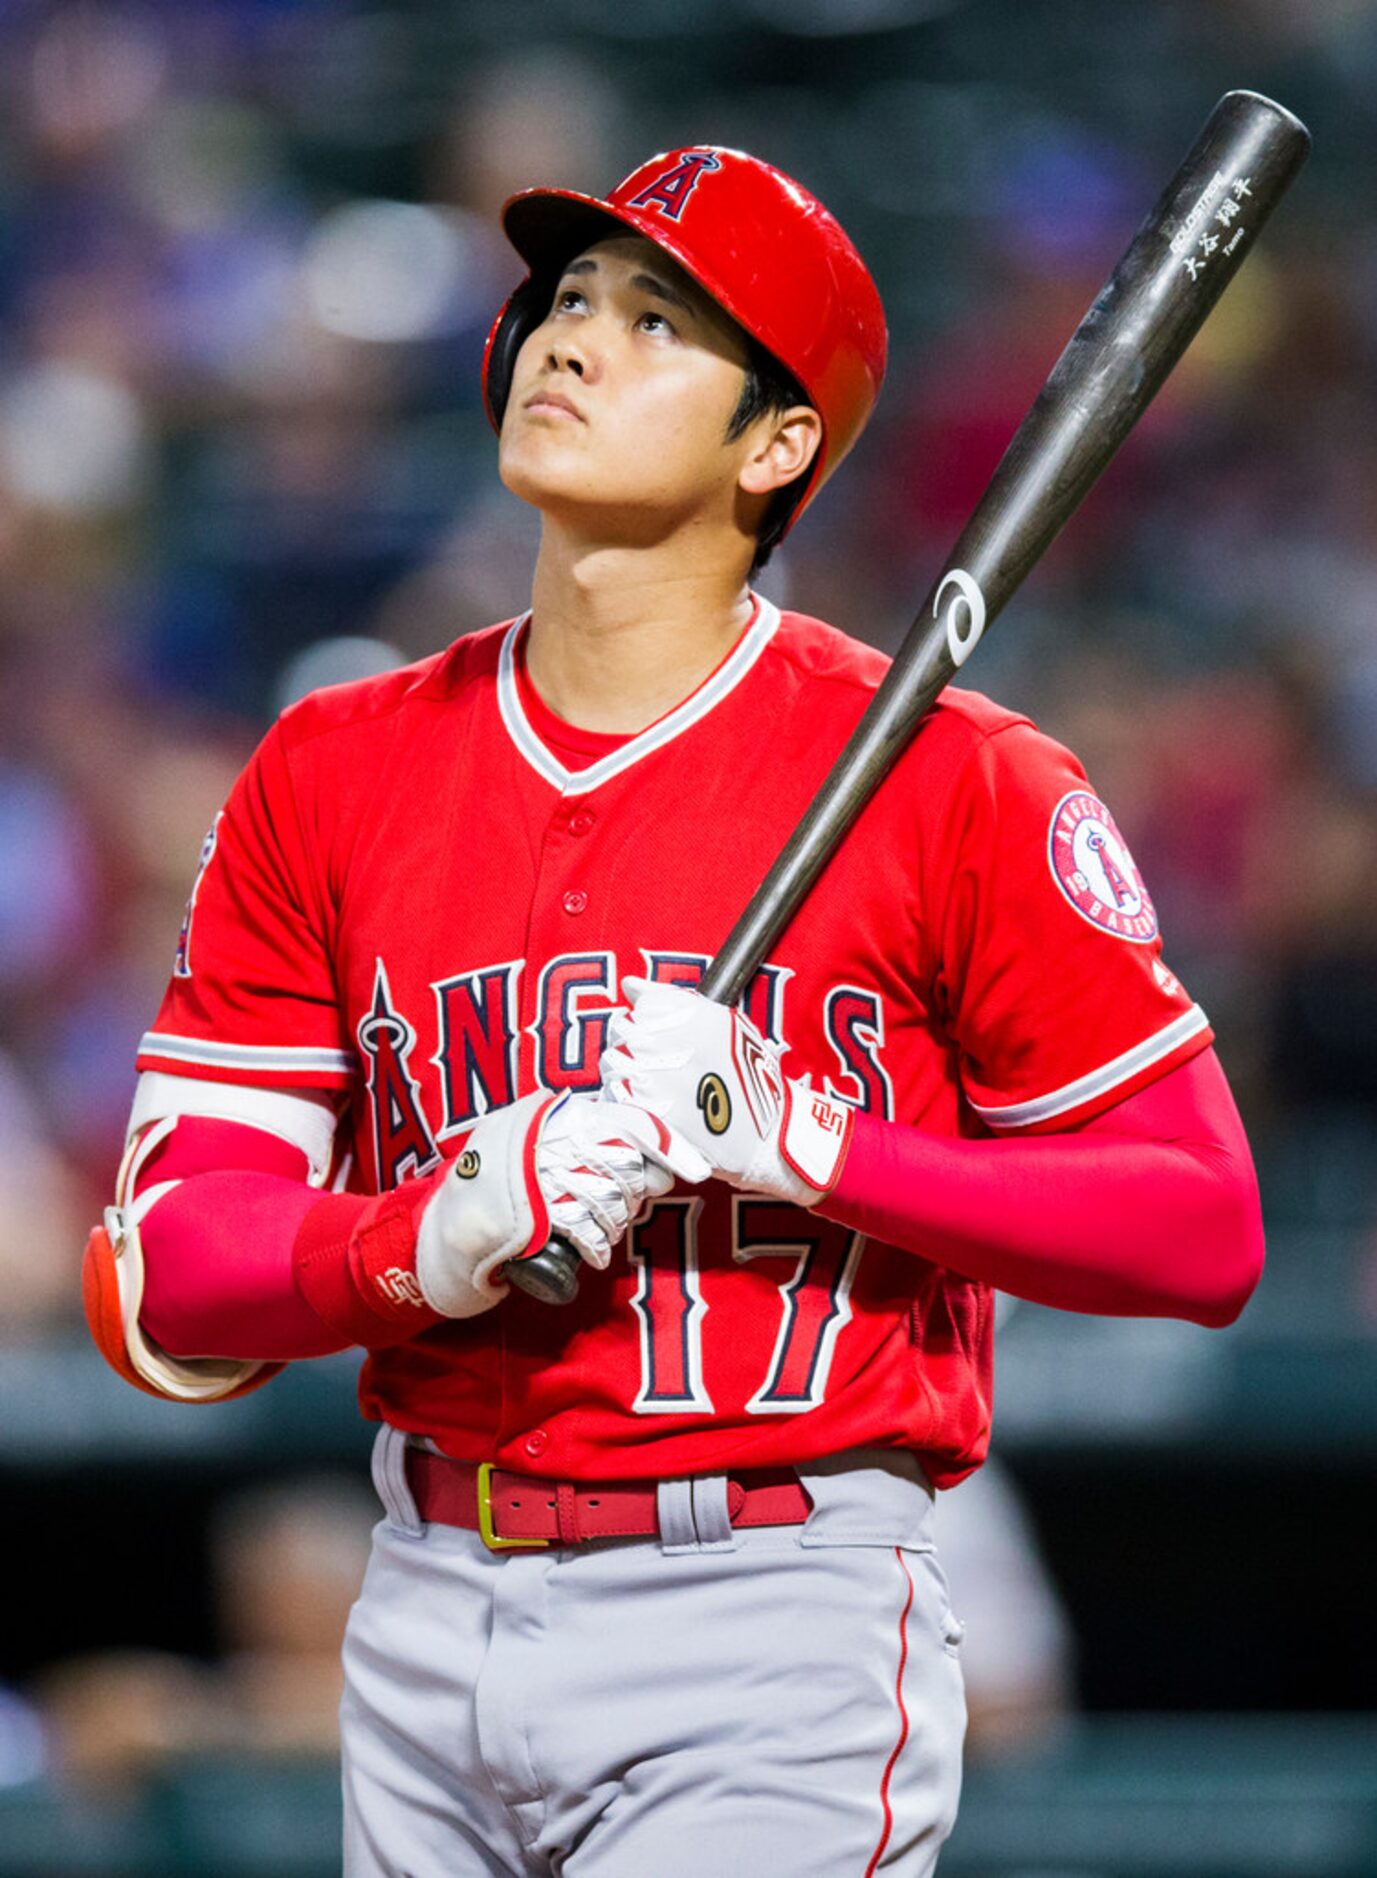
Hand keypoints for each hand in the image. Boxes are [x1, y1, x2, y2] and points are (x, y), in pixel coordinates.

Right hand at [415, 1090, 701, 1316]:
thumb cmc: (501, 1176)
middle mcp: (552, 1141)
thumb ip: (585, 1132)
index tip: (696, 1166)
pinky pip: (588, 1231)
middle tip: (628, 1198)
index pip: (629, 1121)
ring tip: (599, 1223)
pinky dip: (597, 1244)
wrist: (451, 1217)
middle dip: (636, 1189)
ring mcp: (542, 1179)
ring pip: (611, 1201)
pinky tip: (593, 1249)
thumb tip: (648, 1149)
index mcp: (558, 1116)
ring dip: (613, 1220)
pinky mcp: (536, 1216)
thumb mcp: (539, 1138)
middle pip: (626, 1167)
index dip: (668, 1145)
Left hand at [600, 978, 854, 1205]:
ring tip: (659, 1086)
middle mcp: (669, 1041)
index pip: (642, 1006)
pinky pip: (617, 1096)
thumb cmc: (747, 1076)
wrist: (766, 1133)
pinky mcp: (647, 1112)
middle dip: (636, 1045)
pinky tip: (652, 1105)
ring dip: (628, 1072)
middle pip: (623, 1032)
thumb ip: (669, 999)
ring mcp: (655, 1078)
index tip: (668, 1038)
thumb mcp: (722, 1023)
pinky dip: (627, 1100)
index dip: (651, 1022)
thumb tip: (629, 984)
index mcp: (689, 1015)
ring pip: (615, 1064)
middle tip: (664, 1065)